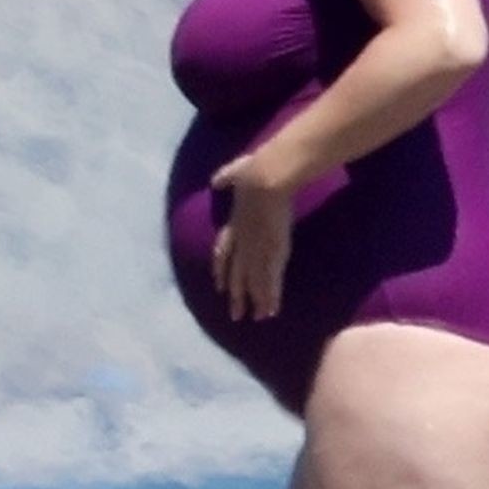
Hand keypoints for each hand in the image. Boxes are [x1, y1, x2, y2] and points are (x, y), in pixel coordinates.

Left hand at [210, 154, 293, 322]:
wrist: (266, 177)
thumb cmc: (255, 169)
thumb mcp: (236, 172)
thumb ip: (226, 177)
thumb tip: (216, 180)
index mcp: (235, 223)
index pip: (224, 252)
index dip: (221, 270)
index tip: (219, 284)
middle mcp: (243, 241)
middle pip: (238, 274)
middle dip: (236, 295)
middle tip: (235, 314)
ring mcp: (257, 248)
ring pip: (254, 281)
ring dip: (254, 301)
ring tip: (256, 318)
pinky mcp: (272, 251)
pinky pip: (270, 280)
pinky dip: (270, 296)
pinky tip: (270, 311)